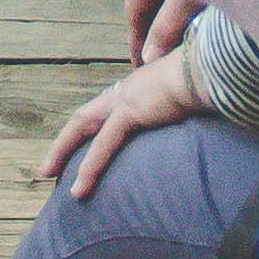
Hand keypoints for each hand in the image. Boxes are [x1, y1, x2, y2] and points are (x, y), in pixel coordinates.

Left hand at [38, 45, 207, 197]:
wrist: (212, 71)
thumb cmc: (207, 84)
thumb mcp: (188, 100)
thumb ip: (179, 110)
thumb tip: (190, 121)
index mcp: (138, 89)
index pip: (105, 111)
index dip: (89, 130)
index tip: (79, 148)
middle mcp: (126, 91)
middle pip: (83, 117)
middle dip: (63, 142)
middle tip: (47, 168)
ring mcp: (126, 98)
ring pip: (82, 125)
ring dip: (62, 151)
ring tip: (47, 175)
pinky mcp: (131, 110)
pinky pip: (105, 143)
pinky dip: (90, 165)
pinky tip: (80, 187)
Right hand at [124, 0, 198, 63]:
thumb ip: (167, 25)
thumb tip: (148, 59)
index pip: (136, 7)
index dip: (137, 40)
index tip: (140, 69)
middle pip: (155, 1)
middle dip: (156, 33)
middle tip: (161, 65)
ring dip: (177, 23)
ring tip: (183, 52)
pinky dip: (195, 12)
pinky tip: (206, 26)